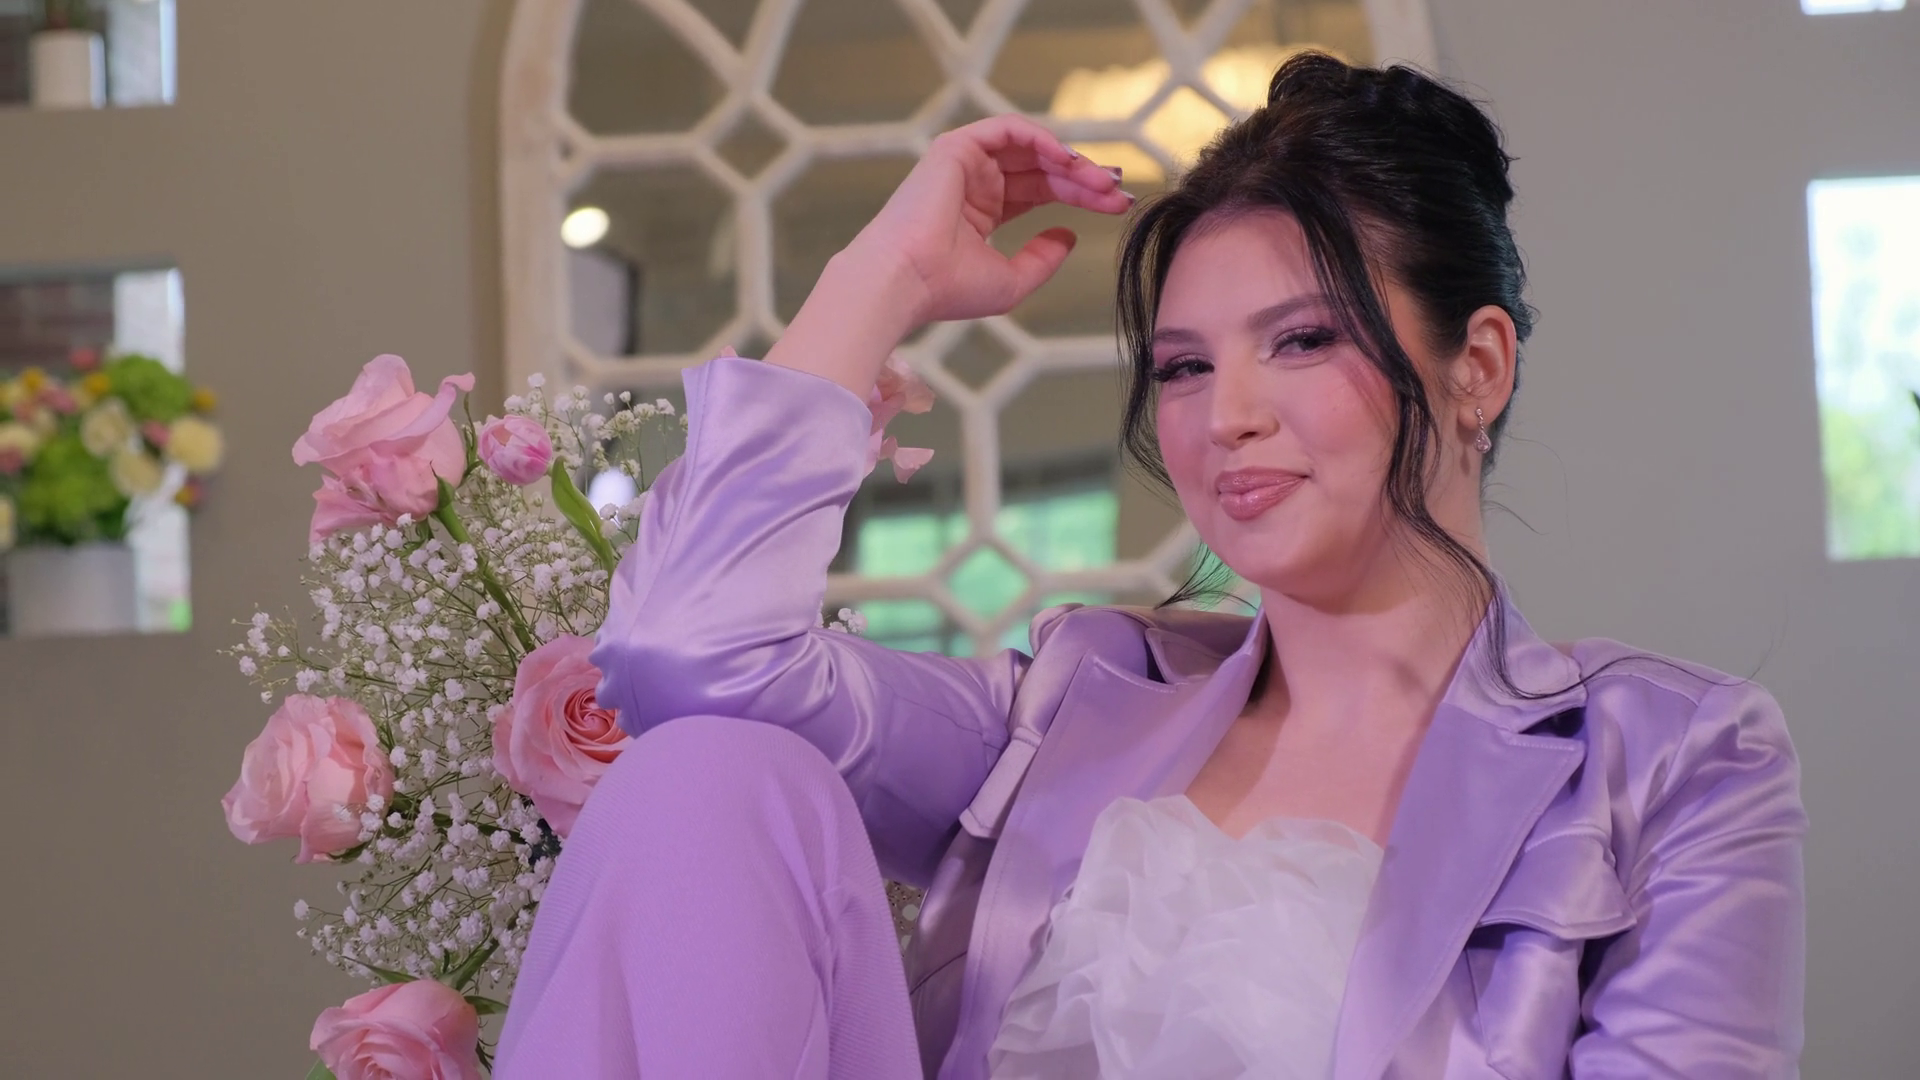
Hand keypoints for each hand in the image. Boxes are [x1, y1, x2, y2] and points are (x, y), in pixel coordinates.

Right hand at [850, 114, 1133, 326]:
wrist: (907, 281)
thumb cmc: (949, 289)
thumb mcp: (1012, 281)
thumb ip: (1043, 258)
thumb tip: (1070, 234)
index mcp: (982, 212)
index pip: (1042, 192)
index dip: (1081, 196)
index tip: (1117, 205)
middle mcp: (975, 184)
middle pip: (1042, 170)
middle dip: (1084, 178)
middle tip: (1118, 189)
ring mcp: (965, 164)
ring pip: (1030, 149)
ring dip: (1070, 160)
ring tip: (1101, 180)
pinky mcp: (956, 148)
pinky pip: (1008, 130)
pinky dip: (1042, 139)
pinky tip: (1069, 160)